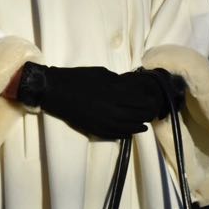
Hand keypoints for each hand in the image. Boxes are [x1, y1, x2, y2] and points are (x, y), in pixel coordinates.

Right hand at [18, 64, 172, 138]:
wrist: (54, 91)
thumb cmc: (77, 78)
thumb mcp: (101, 73)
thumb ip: (119, 81)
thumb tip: (133, 87)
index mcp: (115, 92)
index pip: (142, 101)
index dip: (150, 101)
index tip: (153, 99)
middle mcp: (113, 110)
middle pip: (140, 115)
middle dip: (147, 113)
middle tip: (151, 110)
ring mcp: (105, 122)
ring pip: (132, 128)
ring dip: (140, 124)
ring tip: (144, 121)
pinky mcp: (97, 130)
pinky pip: (119, 135)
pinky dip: (128, 132)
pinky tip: (131, 129)